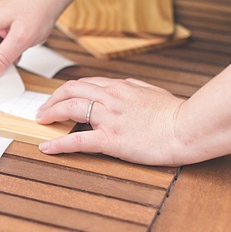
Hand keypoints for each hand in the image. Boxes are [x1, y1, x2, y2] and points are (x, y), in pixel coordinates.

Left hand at [36, 77, 185, 165]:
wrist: (189, 127)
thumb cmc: (176, 113)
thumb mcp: (152, 91)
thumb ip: (134, 87)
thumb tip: (124, 85)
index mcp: (121, 87)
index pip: (85, 83)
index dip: (67, 90)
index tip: (59, 98)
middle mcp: (111, 98)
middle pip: (71, 90)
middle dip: (52, 99)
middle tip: (43, 110)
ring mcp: (109, 118)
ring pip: (70, 108)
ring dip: (50, 113)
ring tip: (41, 121)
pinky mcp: (111, 139)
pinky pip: (77, 140)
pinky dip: (58, 144)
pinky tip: (47, 148)